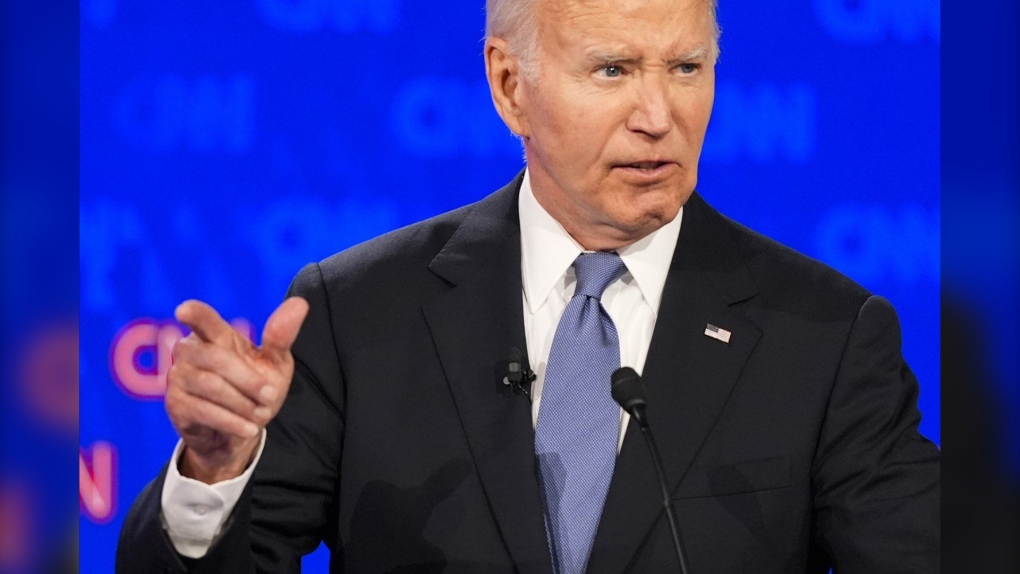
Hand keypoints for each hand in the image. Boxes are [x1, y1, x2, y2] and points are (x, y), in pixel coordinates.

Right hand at [165, 297, 309, 483]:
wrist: (239, 430)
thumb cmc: (255, 389)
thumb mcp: (274, 364)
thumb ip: (281, 336)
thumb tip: (300, 304)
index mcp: (214, 335)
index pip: (202, 319)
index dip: (194, 314)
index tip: (184, 310)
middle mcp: (190, 351)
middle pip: (216, 358)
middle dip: (248, 379)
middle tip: (270, 395)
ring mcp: (179, 377)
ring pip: (210, 385)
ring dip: (242, 403)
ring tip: (260, 414)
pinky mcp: (176, 404)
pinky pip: (202, 410)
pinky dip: (231, 421)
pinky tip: (249, 428)